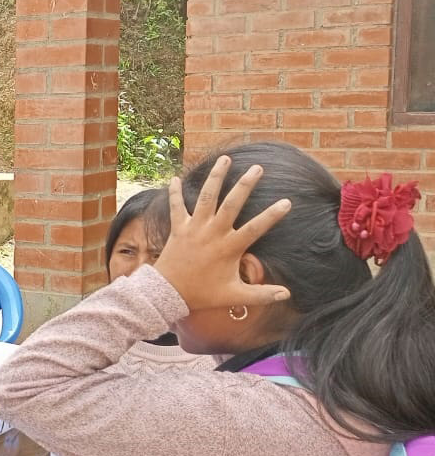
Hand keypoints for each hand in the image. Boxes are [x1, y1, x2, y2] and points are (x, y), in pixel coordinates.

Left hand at [153, 156, 292, 312]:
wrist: (168, 293)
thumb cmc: (202, 294)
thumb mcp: (234, 296)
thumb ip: (261, 295)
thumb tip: (286, 294)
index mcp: (229, 247)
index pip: (256, 228)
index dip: (272, 215)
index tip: (287, 201)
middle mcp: (212, 232)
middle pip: (232, 203)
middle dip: (245, 184)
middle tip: (258, 168)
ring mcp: (194, 227)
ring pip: (206, 197)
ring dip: (215, 176)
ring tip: (225, 159)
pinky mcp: (178, 227)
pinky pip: (176, 206)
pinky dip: (175, 192)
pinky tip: (175, 178)